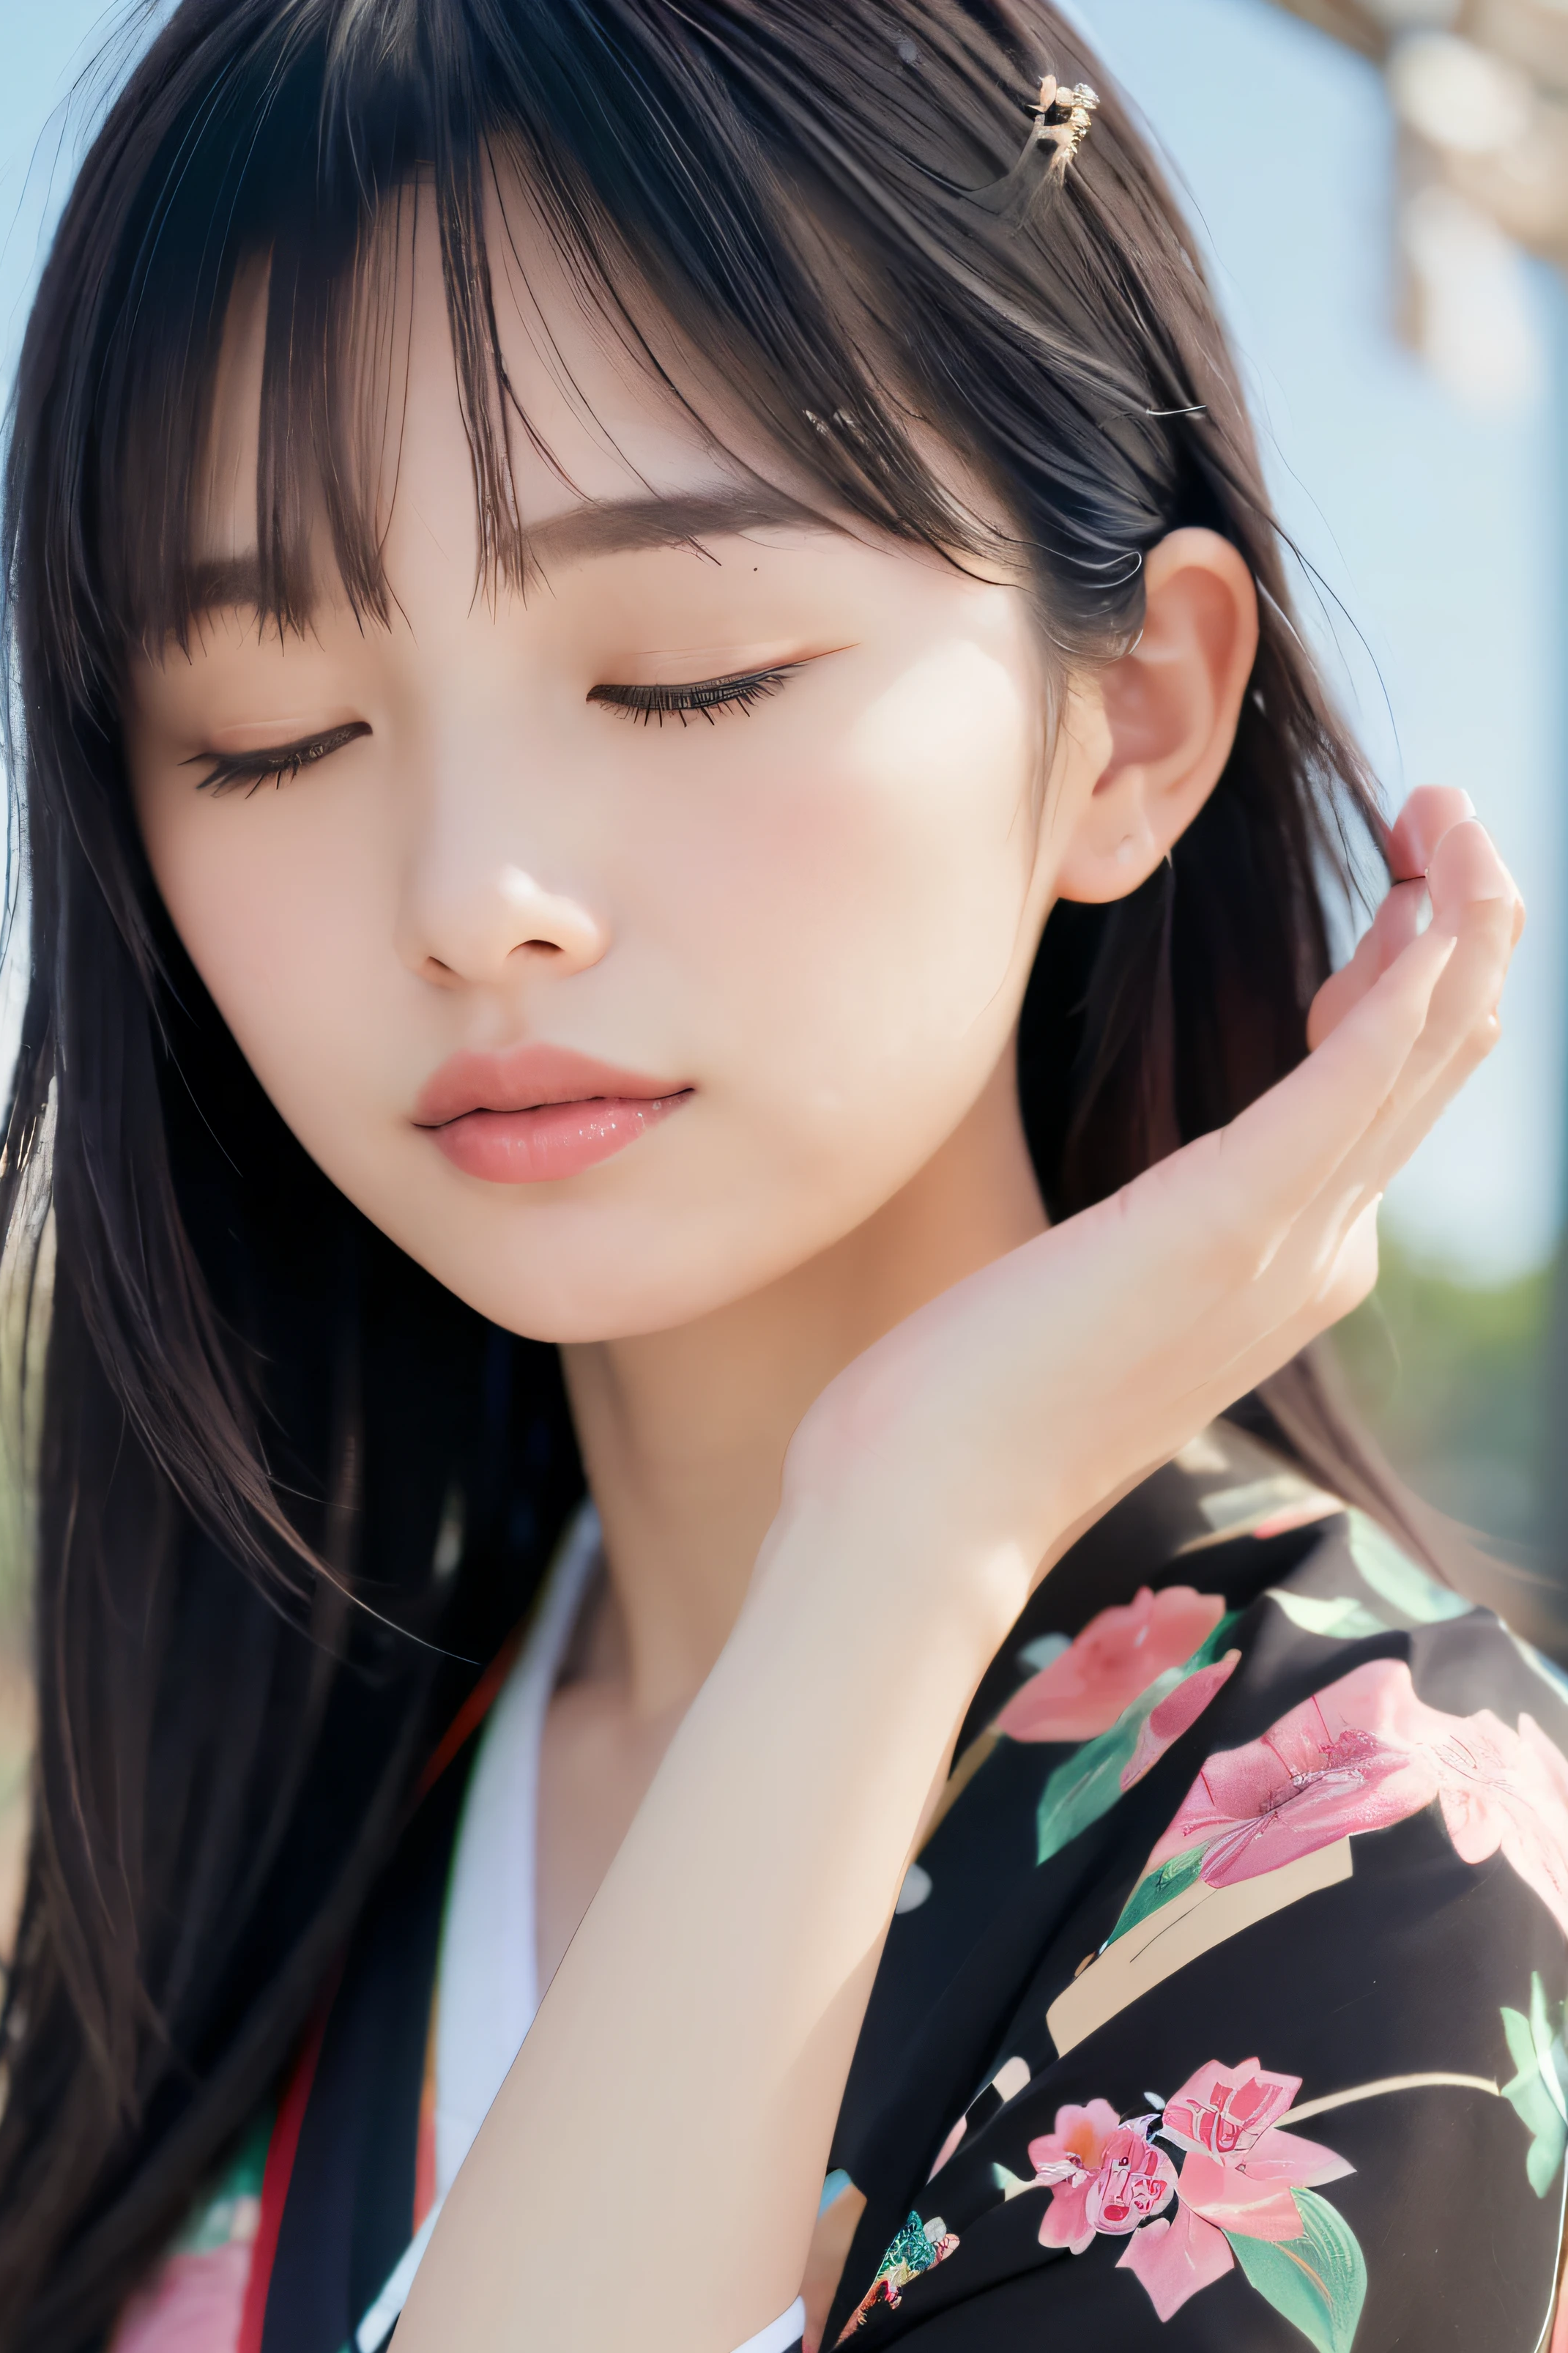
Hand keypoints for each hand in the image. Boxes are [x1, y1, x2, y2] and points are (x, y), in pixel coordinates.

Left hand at [781, 791, 1520, 1633]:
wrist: (924, 1510)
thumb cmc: (967, 1404)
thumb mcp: (1094, 1294)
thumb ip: (1155, 1237)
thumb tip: (1158, 1191)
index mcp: (1289, 1270)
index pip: (1392, 1100)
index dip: (1401, 981)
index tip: (1378, 900)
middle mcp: (1320, 1256)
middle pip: (1443, 1058)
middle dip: (1460, 918)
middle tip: (1438, 810)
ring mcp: (1289, 1242)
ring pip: (1435, 1046)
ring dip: (1460, 912)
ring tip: (1442, 809)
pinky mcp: (1230, 1219)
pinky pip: (1364, 1075)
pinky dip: (1412, 974)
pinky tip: (1426, 891)